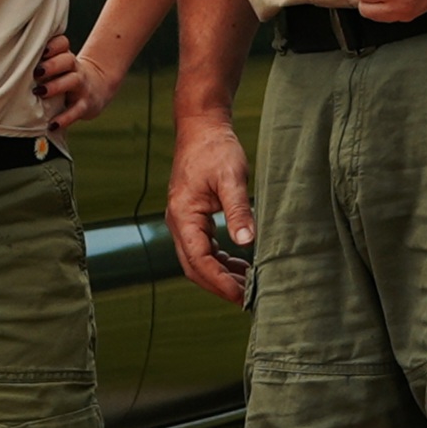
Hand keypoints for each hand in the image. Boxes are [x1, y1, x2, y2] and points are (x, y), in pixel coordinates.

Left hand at [32, 33, 119, 128]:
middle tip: (36, 72)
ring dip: (55, 86)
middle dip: (51, 65)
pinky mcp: (85, 105)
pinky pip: (76, 111)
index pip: (62, 43)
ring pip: (72, 81)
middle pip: (67, 60)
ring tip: (40, 92)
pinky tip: (52, 125)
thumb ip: (40, 61)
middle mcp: (75, 68)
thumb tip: (9, 61)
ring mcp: (82, 86)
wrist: (97, 87)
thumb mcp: (58, 64)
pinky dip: (64, 118)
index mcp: (65, 56)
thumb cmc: (66, 75)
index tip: (41, 49)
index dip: (53, 44)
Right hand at [166, 111, 254, 304]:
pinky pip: (202, 248)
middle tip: (247, 299)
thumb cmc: (216, 149)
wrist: (202, 127)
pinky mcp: (192, 217)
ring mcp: (183, 221)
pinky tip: (240, 264)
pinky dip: (219, 261)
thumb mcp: (231, 178)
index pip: (199, 260)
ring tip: (248, 285)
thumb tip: (247, 242)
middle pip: (194, 267)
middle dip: (219, 285)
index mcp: (183, 216)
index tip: (242, 295)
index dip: (220, 281)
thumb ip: (238, 210)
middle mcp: (178, 222)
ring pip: (197, 260)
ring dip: (220, 275)